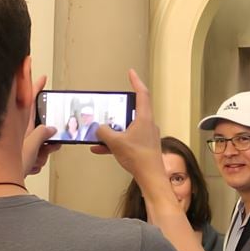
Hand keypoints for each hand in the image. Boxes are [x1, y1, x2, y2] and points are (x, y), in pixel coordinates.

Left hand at [22, 74, 57, 174]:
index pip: (28, 98)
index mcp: (18, 121)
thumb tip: (51, 128)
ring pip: (40, 142)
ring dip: (41, 154)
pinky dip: (36, 161)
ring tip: (34, 160)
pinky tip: (30, 166)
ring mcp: (19, 141)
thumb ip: (42, 135)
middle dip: (46, 138)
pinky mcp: (21, 153)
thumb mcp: (30, 147)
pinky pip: (36, 154)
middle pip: (40, 126)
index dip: (35, 86)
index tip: (42, 77)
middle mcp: (18, 130)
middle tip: (47, 146)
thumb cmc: (0, 165)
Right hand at [92, 69, 165, 188]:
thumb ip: (103, 132)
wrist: (150, 178)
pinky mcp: (144, 148)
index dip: (136, 81)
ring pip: (127, 128)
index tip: (131, 73)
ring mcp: (146, 137)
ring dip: (113, 130)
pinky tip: (100, 148)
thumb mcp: (115, 142)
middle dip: (118, 111)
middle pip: (132, 111)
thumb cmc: (139, 158)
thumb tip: (99, 128)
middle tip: (109, 108)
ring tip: (99, 134)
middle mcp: (148, 125)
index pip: (142, 94)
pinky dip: (114, 143)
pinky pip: (126, 141)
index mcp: (144, 118)